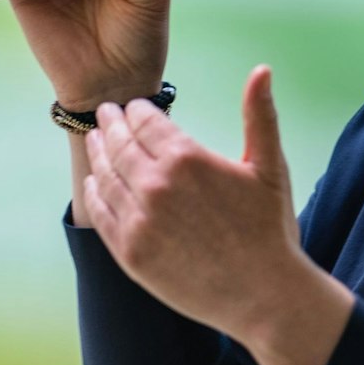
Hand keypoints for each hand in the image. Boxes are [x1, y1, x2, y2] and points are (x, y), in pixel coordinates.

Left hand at [83, 65, 317, 343]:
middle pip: (118, 143)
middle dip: (110, 125)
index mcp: (186, 158)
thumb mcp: (268, 166)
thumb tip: (262, 68)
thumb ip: (260, 114)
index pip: (143, 120)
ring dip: (97, 154)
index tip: (130, 106)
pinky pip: (100, 214)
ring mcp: (138, 220)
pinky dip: (93, 193)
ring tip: (95, 141)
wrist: (264, 296)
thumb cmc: (270, 229)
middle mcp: (155, 185)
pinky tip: (93, 184)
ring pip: (104, 176)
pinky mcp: (129, 253)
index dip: (135, 110)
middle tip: (104, 114)